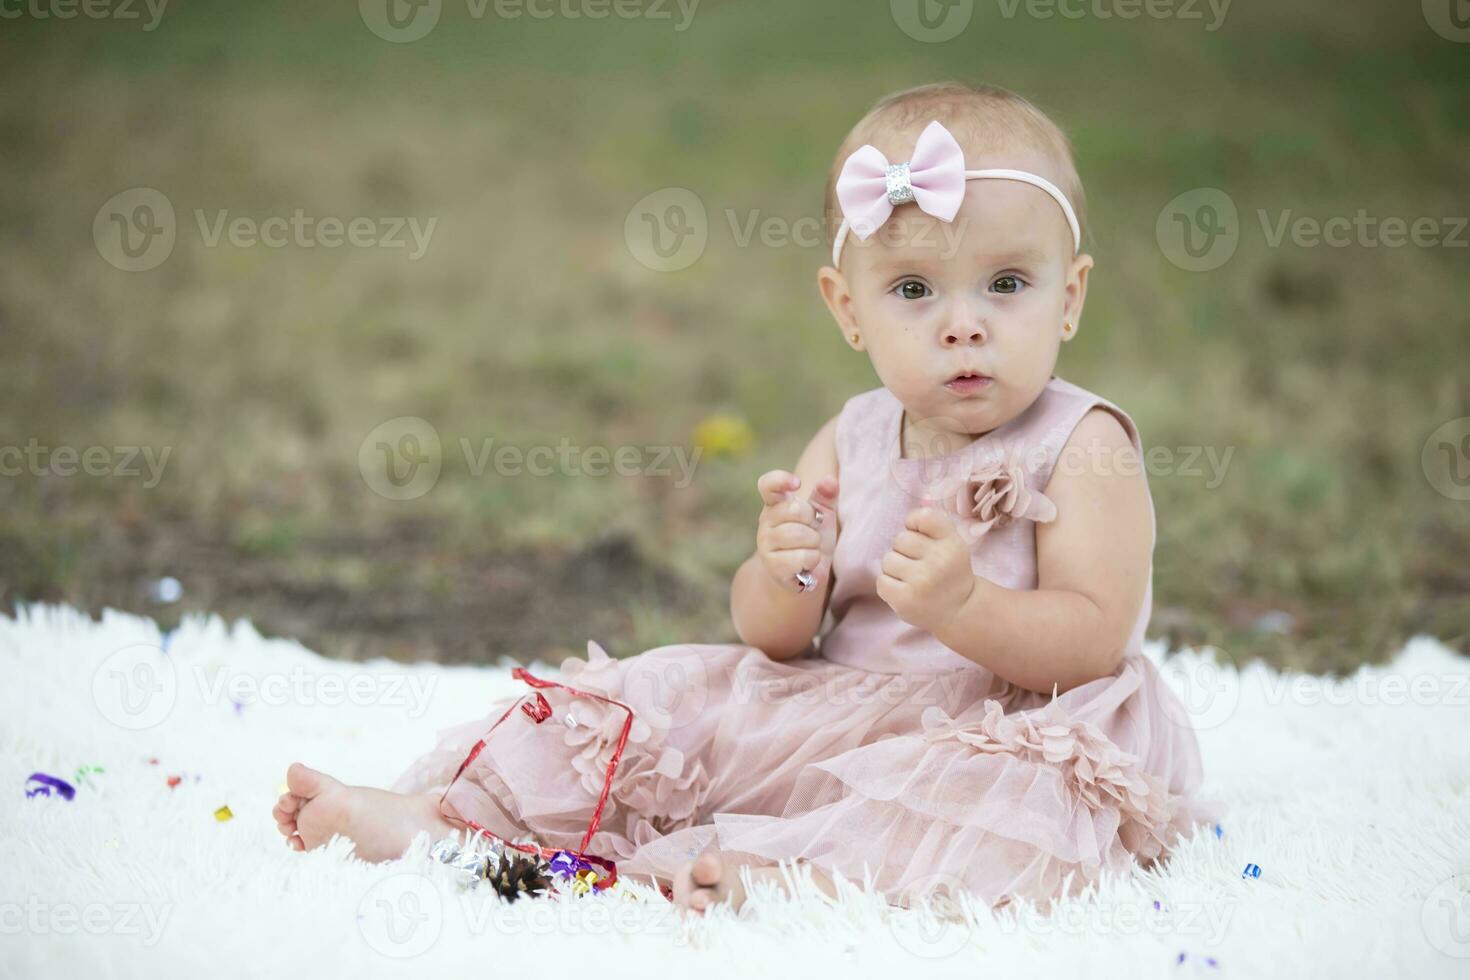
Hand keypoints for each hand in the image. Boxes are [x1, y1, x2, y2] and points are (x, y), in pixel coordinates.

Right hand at [754, 469, 838, 592]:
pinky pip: (801, 557)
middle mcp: (765, 521)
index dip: (780, 480)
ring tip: (811, 548)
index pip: (768, 485)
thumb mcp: (822, 514)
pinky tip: (808, 563)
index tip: (797, 483)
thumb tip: (829, 480)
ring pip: (798, 534)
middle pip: (793, 509)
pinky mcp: (772, 566)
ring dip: (815, 543)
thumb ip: (826, 495)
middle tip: (813, 530)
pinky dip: (813, 560)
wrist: (805, 572)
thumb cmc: (812, 538)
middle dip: (813, 520)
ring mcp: (766, 544)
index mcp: (775, 504)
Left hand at [876, 506, 974, 633]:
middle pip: (900, 539)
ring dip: (895, 569)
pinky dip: (889, 586)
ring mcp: (922, 581)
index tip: (919, 534)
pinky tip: (905, 591)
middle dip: (904, 551)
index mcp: (952, 543)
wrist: (960, 610)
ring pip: (888, 560)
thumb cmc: (949, 572)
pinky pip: (881, 581)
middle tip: (919, 565)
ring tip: (912, 579)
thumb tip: (913, 509)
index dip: (914, 522)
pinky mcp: (906, 599)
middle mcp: (939, 560)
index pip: (924, 516)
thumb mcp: (951, 544)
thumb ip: (933, 526)